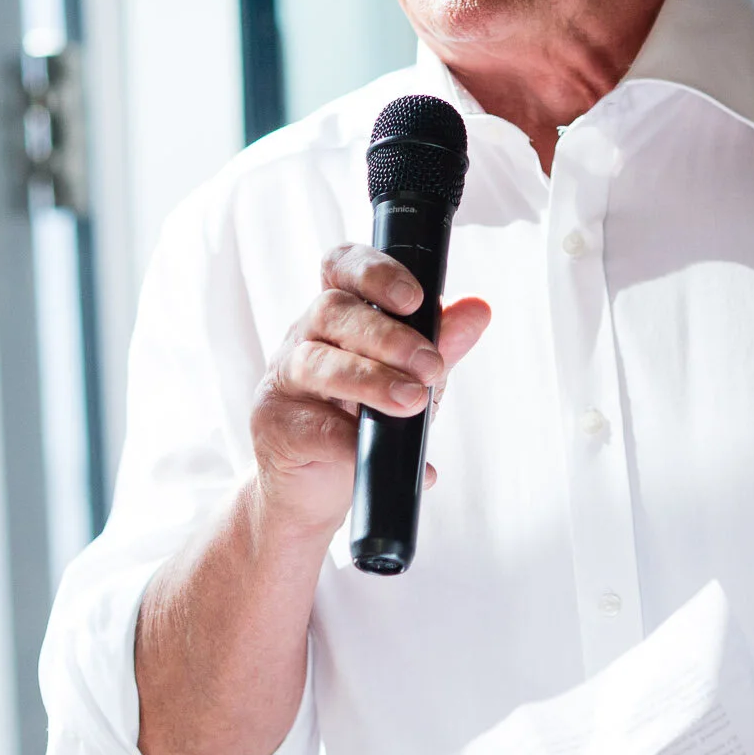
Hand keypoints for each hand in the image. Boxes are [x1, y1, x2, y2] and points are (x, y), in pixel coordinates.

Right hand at [250, 244, 490, 538]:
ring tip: (411, 402)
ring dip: (371, 379)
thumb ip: (441, 344)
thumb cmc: (360, 420)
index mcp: (338, 314)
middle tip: (431, 366)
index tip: (415, 298)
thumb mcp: (409, 378)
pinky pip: (315, 427)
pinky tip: (393, 457)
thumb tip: (478, 309)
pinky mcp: (275, 426)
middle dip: (388, 336)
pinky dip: (357, 445)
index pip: (342, 267)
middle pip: (331, 310)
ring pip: (316, 362)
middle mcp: (303, 336)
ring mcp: (283, 380)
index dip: (374, 272)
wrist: (312, 488)